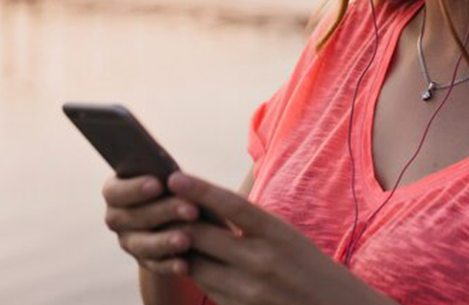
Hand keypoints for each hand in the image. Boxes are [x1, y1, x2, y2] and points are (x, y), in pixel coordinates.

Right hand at [103, 173, 200, 277]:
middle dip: (163, 212)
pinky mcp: (144, 260)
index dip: (134, 189)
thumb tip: (172, 174)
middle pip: (132, 218)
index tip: (158, 184)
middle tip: (191, 209)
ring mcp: (129, 241)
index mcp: (115, 191)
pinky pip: (154, 265)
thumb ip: (162, 170)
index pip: (114, 192)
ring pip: (141, 244)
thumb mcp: (166, 171)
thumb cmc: (172, 183)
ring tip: (186, 240)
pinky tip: (184, 265)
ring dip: (164, 242)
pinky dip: (168, 266)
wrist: (180, 212)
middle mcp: (117, 218)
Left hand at [165, 171, 397, 304]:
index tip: (175, 177)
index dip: (199, 189)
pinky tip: (183, 263)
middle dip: (178, 221)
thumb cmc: (312, 270)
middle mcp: (263, 260)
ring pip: (198, 265)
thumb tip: (211, 208)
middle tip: (156, 205)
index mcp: (278, 233)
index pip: (231, 205)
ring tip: (161, 232)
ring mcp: (250, 291)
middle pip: (204, 236)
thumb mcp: (290, 238)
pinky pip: (207, 290)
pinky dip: (193, 274)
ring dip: (179, 250)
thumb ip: (254, 226)